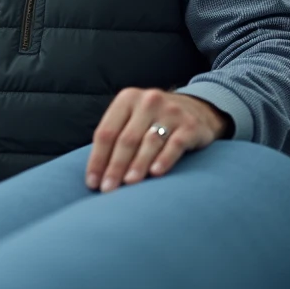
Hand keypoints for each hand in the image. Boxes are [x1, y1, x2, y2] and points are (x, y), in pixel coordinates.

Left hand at [85, 88, 230, 192]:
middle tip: (108, 189)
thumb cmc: (154, 120)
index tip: (91, 183)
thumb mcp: (132, 118)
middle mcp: (148, 101)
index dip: (97, 159)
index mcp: (127, 99)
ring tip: (128, 183)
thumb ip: (115, 138)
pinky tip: (156, 173)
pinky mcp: (190, 125)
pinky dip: (164, 159)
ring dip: (137, 165)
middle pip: (126, 139)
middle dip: (115, 167)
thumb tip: (96, 175)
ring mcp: (171, 112)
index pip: (106, 132)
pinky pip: (175, 144)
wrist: (197, 108)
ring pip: (149, 141)